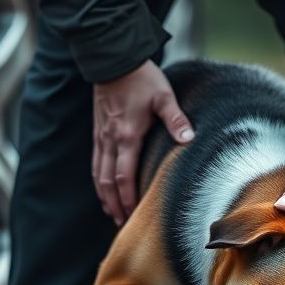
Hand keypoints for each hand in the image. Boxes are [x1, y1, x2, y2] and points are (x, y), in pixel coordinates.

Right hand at [92, 60, 194, 224]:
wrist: (113, 60)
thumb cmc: (141, 77)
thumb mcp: (163, 96)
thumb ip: (176, 120)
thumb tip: (188, 140)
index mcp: (127, 136)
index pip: (124, 177)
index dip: (127, 199)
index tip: (133, 216)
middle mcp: (110, 140)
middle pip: (108, 182)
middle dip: (115, 205)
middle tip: (122, 224)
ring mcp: (101, 137)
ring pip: (98, 175)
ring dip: (105, 197)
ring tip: (112, 214)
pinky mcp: (98, 132)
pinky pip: (95, 163)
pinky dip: (99, 181)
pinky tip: (104, 190)